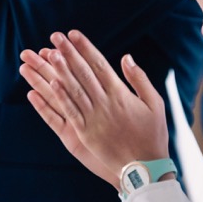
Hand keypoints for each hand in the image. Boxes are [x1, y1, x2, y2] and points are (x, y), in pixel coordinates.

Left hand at [18, 29, 168, 185]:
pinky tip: (50, 83)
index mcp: (121, 94)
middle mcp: (105, 104)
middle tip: (55, 37)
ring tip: (47, 53)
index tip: (73, 34)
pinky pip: (69, 112)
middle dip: (68, 53)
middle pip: (83, 73)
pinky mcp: (85, 134)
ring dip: (60, 70)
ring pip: (73, 90)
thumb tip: (126, 57)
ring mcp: (94, 119)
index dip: (85, 48)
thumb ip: (139, 79)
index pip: (99, 64)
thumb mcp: (155, 103)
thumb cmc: (152, 134)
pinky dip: (60, 97)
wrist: (145, 167)